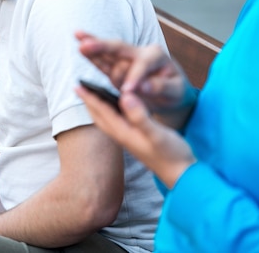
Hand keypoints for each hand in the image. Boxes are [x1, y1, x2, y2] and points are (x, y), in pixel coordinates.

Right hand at [76, 31, 195, 122]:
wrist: (171, 92)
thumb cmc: (175, 90)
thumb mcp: (176, 91)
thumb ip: (161, 87)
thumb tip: (143, 87)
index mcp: (155, 55)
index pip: (141, 64)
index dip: (134, 77)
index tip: (127, 91)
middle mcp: (138, 53)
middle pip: (117, 48)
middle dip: (101, 47)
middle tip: (85, 45)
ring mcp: (126, 60)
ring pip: (106, 53)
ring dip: (92, 47)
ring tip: (79, 41)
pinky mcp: (116, 68)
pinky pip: (102, 63)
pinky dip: (91, 56)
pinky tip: (80, 43)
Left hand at [76, 86, 194, 187]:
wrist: (182, 174)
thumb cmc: (171, 154)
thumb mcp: (156, 133)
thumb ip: (139, 115)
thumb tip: (125, 96)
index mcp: (123, 132)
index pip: (102, 111)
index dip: (89, 97)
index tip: (77, 84)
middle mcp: (122, 135)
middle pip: (99, 115)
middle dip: (89, 101)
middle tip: (80, 86)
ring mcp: (128, 138)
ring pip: (106, 119)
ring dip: (98, 106)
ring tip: (93, 94)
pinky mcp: (136, 139)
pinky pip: (116, 121)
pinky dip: (111, 111)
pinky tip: (117, 107)